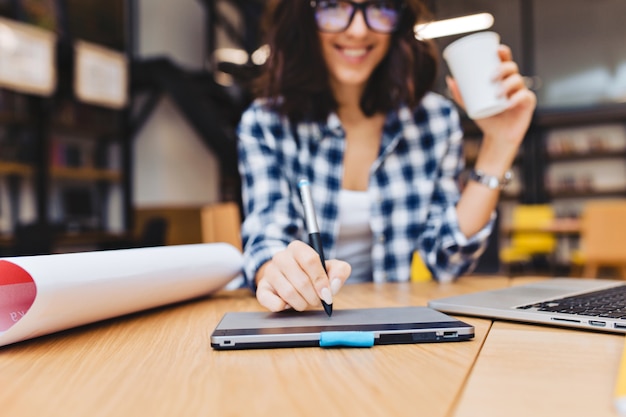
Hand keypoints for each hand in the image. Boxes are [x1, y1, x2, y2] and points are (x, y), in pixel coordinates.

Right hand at [255, 240, 351, 311]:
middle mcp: (281, 257)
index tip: (327, 294)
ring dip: (302, 304)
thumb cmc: (312, 273)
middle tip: (317, 301)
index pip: (310, 260)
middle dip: (313, 297)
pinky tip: (289, 304)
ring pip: (289, 293)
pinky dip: (284, 307)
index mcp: (298, 248)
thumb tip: (333, 286)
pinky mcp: (262, 288)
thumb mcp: (330, 268)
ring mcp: (269, 272)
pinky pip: (272, 301)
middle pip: (301, 280)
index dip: (321, 280)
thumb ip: (339, 272)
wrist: (289, 278)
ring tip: (305, 302)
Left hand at [447, 45, 536, 173]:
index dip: (503, 52)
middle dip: (503, 68)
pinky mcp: (527, 104)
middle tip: (491, 77)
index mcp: (502, 78)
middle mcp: (513, 83)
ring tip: (497, 93)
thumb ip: (460, 94)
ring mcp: (521, 92)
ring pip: (518, 80)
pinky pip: (525, 97)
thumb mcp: (471, 106)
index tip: (496, 49)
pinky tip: (510, 102)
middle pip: (512, 68)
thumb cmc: (486, 118)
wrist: (497, 136)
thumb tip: (450, 79)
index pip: (504, 61)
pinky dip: (517, 98)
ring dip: (507, 84)